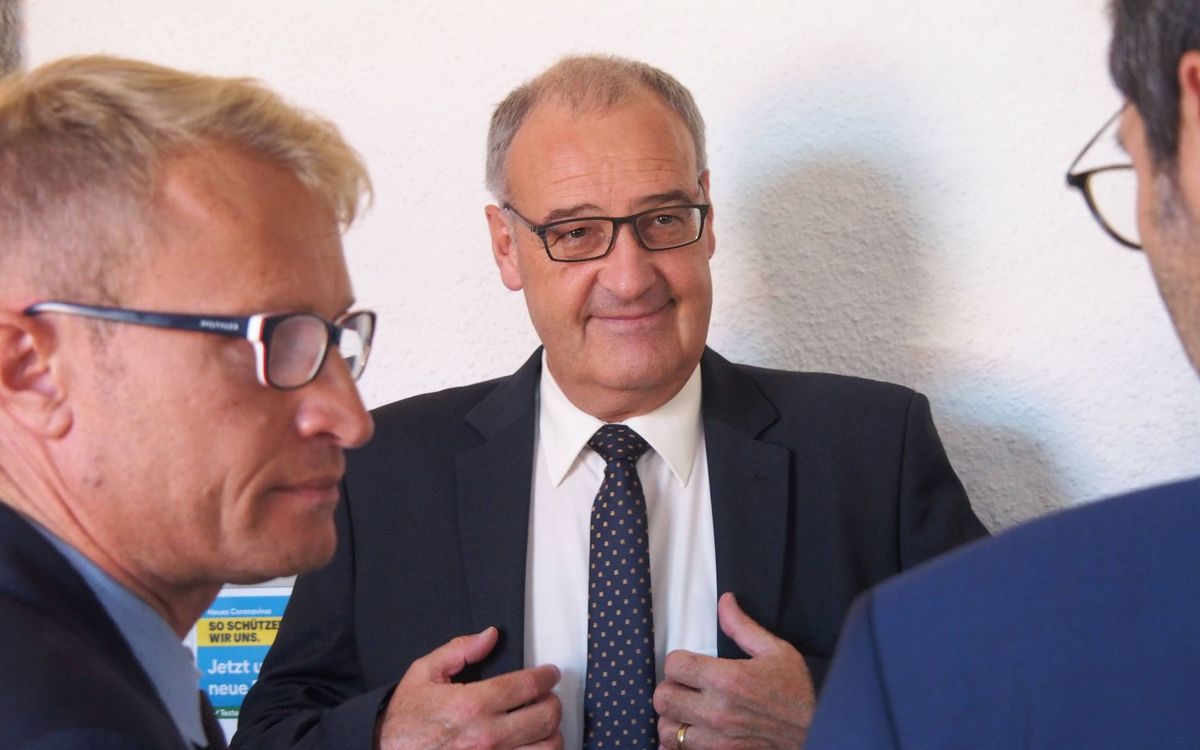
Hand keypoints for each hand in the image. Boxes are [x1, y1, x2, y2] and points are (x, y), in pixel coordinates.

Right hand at [375, 627, 562, 749]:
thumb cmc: (405, 718)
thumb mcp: (424, 673)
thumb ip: (459, 649)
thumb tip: (490, 636)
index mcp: (472, 704)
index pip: (527, 686)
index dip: (546, 676)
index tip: (550, 674)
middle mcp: (486, 735)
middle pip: (545, 717)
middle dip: (552, 702)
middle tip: (547, 696)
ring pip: (547, 748)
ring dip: (551, 733)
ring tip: (543, 724)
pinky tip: (532, 745)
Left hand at [653, 593, 815, 749]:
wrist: (815, 732)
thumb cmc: (796, 692)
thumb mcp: (776, 651)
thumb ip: (743, 626)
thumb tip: (725, 601)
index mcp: (728, 679)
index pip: (674, 665)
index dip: (678, 661)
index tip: (689, 663)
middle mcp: (717, 711)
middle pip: (663, 697)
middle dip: (671, 687)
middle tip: (686, 686)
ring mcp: (717, 739)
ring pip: (666, 729)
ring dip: (672, 717)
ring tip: (687, 710)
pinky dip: (678, 743)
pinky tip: (691, 731)